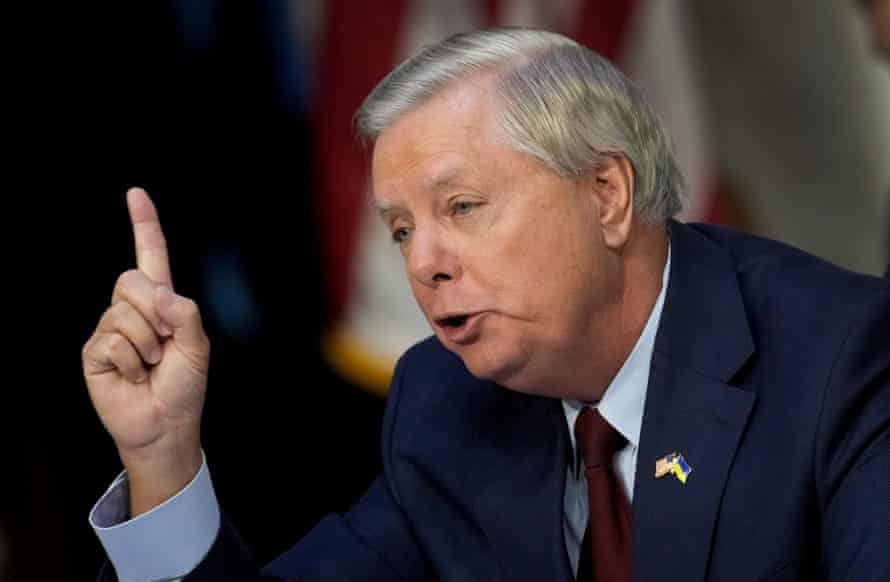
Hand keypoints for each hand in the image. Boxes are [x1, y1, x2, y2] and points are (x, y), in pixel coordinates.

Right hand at [82, 187, 209, 513]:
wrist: (167, 425)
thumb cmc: (184, 386)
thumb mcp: (198, 346)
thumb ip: (185, 313)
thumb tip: (159, 292)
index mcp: (161, 303)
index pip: (150, 257)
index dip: (144, 226)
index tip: (136, 194)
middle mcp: (132, 310)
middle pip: (131, 280)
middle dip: (155, 312)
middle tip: (164, 344)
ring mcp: (109, 330)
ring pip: (123, 313)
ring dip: (147, 344)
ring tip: (151, 366)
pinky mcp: (94, 353)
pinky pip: (112, 341)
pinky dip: (132, 361)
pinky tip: (134, 376)